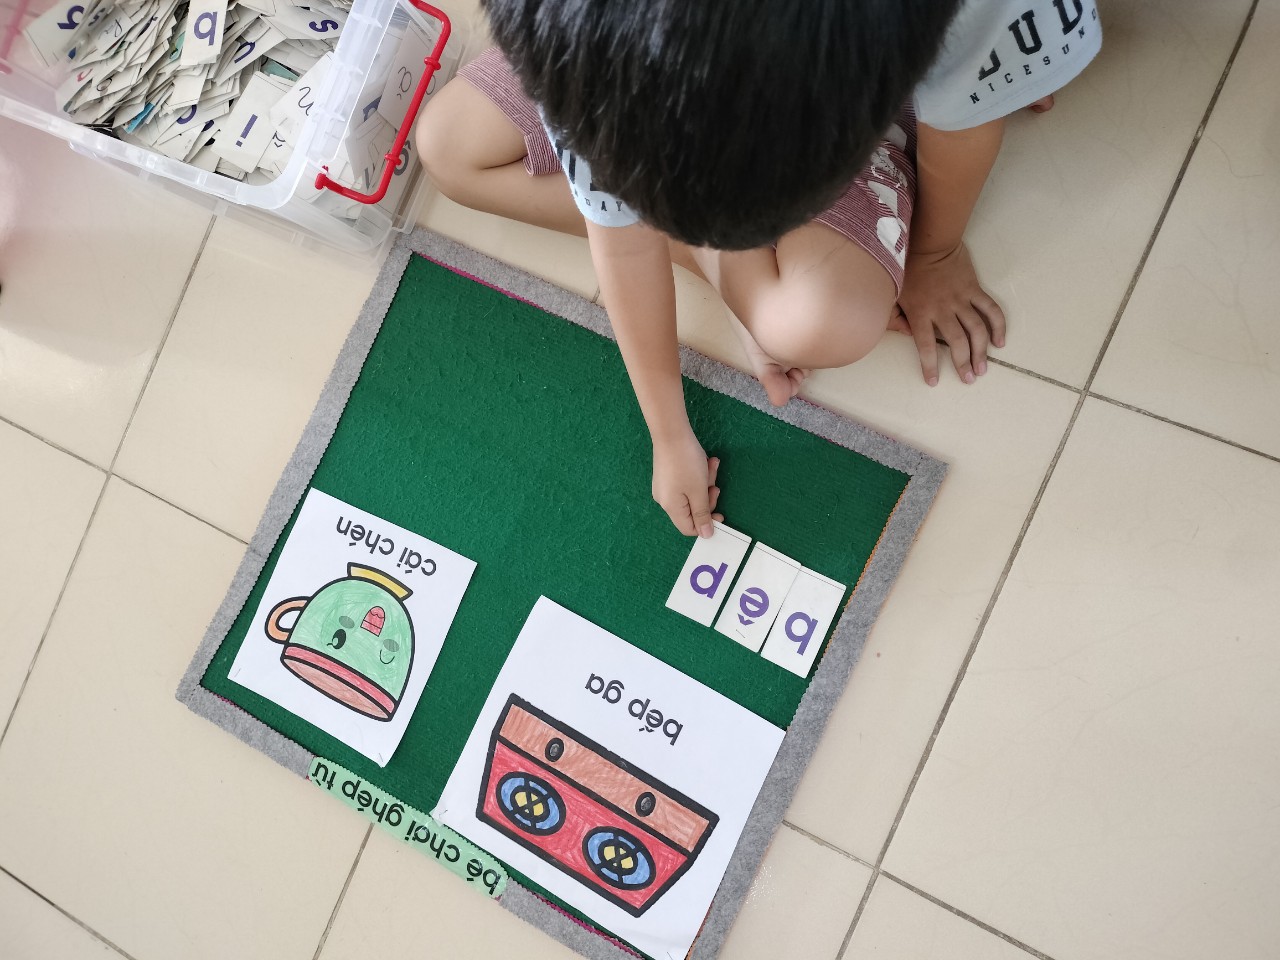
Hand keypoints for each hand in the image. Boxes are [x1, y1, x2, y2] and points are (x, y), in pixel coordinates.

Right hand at [652, 431, 723, 536]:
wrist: (672, 432)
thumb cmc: (686, 463)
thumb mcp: (699, 491)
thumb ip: (702, 514)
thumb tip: (705, 535)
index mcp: (671, 507)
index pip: (689, 528)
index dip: (706, 524)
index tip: (721, 513)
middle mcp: (665, 500)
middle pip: (692, 510)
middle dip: (707, 497)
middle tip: (715, 484)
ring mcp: (665, 486)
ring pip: (691, 493)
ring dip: (705, 482)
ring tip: (711, 466)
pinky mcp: (668, 474)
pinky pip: (686, 482)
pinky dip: (698, 475)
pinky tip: (706, 462)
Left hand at [893, 243, 1005, 385]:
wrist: (929, 243)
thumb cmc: (907, 269)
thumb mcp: (894, 294)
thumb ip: (896, 316)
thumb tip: (903, 333)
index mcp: (920, 313)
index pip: (926, 346)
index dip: (930, 366)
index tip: (934, 381)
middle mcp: (942, 310)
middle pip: (956, 342)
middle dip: (963, 364)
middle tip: (969, 379)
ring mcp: (961, 300)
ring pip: (976, 330)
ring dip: (981, 352)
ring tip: (983, 368)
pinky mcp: (974, 290)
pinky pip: (990, 310)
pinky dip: (997, 326)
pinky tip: (999, 341)